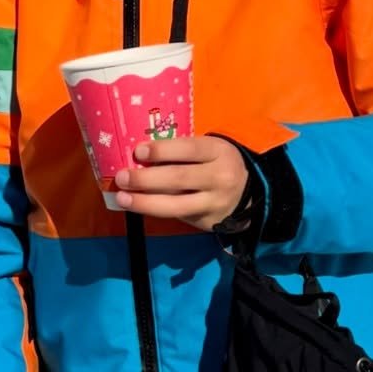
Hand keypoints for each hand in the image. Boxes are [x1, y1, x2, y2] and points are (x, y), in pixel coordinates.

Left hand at [113, 134, 247, 229]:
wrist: (250, 193)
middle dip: (146, 178)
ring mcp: (214, 203)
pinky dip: (155, 211)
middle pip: (178, 178)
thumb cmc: (218, 163)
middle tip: (122, 177)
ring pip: (175, 205)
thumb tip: (140, 157)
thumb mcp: (209, 149)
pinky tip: (138, 206)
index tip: (138, 152)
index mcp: (218, 151)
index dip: (162, 151)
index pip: (188, 149)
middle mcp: (219, 178)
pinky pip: (177, 217)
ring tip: (123, 198)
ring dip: (145, 202)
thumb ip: (182, 152)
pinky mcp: (208, 221)